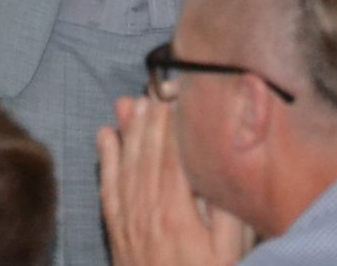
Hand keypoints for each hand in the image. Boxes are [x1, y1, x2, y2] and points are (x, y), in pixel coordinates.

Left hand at [98, 97, 251, 265]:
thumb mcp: (231, 252)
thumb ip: (227, 211)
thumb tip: (220, 168)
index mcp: (177, 213)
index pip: (173, 154)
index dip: (174, 121)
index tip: (177, 92)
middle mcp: (147, 211)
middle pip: (147, 154)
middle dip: (151, 118)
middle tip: (154, 86)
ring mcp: (129, 222)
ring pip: (126, 165)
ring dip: (127, 131)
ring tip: (130, 101)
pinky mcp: (118, 234)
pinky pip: (108, 189)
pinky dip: (106, 161)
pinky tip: (104, 138)